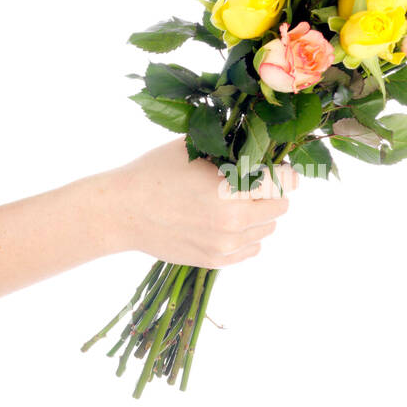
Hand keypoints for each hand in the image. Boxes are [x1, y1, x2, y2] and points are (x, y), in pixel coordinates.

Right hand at [107, 135, 298, 265]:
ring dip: (260, 214)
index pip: (282, 183)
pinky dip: (247, 236)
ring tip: (235, 201)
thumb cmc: (155, 172)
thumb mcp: (193, 148)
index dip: (284, 172)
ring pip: (267, 230)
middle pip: (280, 207)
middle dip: (271, 193)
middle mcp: (234, 221)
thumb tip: (260, 144)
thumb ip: (230, 148)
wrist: (122, 211)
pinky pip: (251, 250)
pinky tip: (227, 221)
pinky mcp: (215, 261)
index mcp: (231, 189)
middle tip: (252, 182)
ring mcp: (225, 245)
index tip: (278, 167)